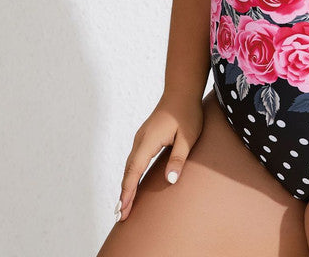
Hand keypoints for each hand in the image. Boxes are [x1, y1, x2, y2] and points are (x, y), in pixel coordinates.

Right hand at [116, 92, 204, 221]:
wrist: (182, 91)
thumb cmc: (187, 113)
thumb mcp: (187, 136)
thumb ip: (178, 158)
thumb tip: (170, 181)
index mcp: (148, 141)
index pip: (134, 171)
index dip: (128, 192)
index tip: (123, 209)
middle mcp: (140, 140)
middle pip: (128, 171)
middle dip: (124, 194)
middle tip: (120, 216)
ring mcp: (141, 138)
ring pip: (130, 165)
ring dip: (126, 185)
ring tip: (124, 205)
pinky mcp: (145, 137)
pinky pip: (134, 160)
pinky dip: (131, 174)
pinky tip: (132, 183)